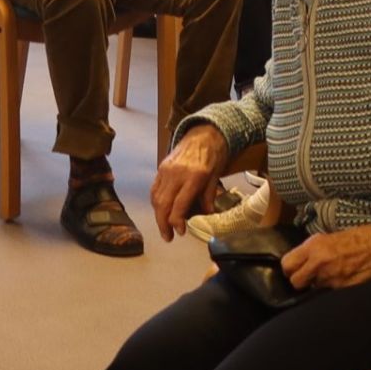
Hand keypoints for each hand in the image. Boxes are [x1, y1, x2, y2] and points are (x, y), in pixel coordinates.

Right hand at [151, 122, 229, 240]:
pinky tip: (161, 211)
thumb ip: (208, 197)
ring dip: (158, 215)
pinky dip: (156, 202)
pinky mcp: (161, 167)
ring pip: (156, 198)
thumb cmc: (214, 155)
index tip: (180, 232)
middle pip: (163, 204)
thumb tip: (205, 217)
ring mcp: (166, 170)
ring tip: (164, 228)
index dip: (177, 221)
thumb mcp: (216, 177)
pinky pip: (155, 189)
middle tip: (168, 237)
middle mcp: (176, 174)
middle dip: (163, 223)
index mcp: (193, 176)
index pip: (179, 204)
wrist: (204, 132)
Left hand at [282, 223, 370, 289]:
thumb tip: (299, 261)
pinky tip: (338, 276)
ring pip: (311, 288)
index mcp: (314, 247)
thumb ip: (311, 250)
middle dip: (299, 280)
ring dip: (315, 283)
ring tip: (326, 274)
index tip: (293, 268)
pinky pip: (326, 290)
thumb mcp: (328, 237)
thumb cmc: (356, 237)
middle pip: (295, 282)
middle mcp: (319, 262)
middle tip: (306, 275)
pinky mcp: (340, 286)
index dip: (289, 268)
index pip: (287, 264)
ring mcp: (330, 277)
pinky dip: (329, 285)